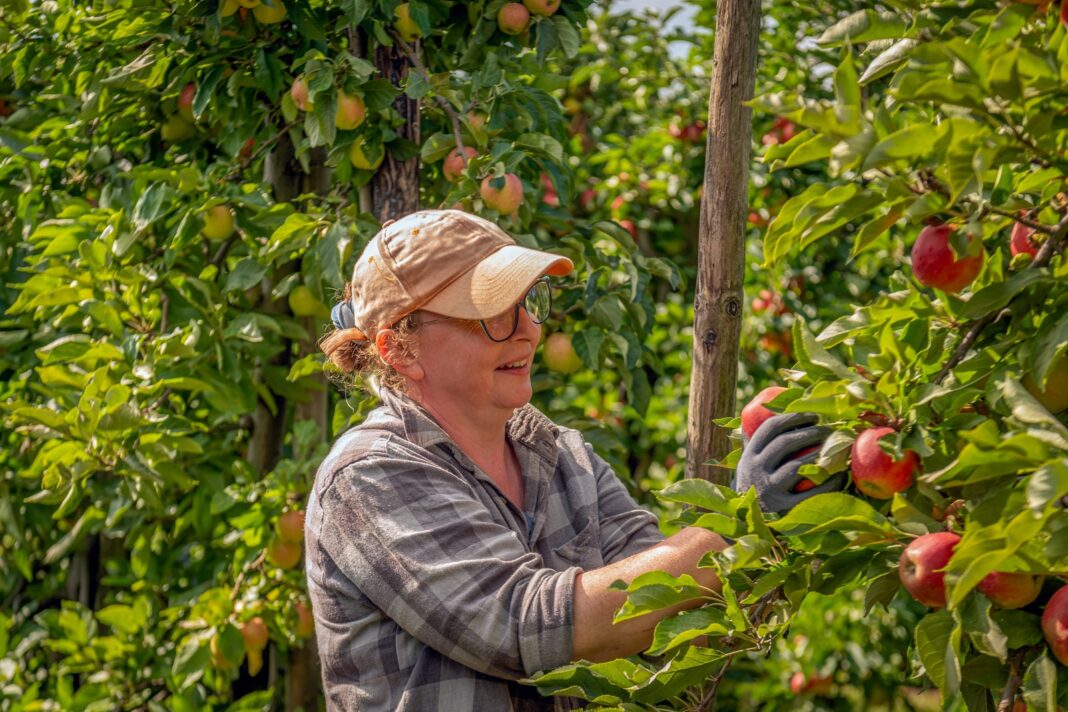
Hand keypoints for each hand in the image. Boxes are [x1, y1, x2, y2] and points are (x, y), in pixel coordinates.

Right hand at [731, 412, 845, 513]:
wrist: (746, 523)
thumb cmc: (757, 486)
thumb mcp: (750, 463)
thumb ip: (760, 444)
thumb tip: (775, 411)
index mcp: (749, 455)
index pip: (770, 428)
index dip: (793, 418)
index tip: (812, 416)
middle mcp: (755, 470)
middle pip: (785, 443)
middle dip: (810, 433)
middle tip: (829, 430)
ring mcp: (769, 489)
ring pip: (797, 466)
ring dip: (820, 455)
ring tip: (837, 450)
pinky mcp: (783, 509)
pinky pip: (810, 493)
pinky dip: (828, 483)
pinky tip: (840, 476)